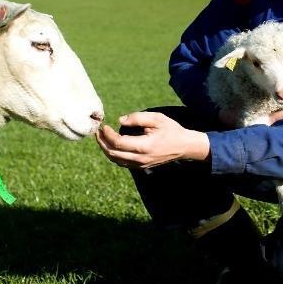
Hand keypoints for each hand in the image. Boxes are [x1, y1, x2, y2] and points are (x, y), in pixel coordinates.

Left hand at [95, 112, 209, 169]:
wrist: (184, 146)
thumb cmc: (171, 130)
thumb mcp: (157, 118)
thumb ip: (138, 118)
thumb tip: (120, 120)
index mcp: (144, 146)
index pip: (118, 143)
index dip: (108, 135)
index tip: (104, 125)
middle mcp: (140, 158)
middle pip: (113, 154)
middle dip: (102, 142)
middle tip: (98, 131)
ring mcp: (140, 164)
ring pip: (116, 160)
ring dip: (105, 149)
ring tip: (101, 138)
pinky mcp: (141, 166)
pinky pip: (122, 162)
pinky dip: (113, 154)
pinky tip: (110, 145)